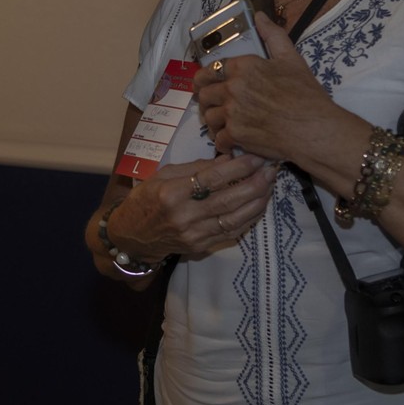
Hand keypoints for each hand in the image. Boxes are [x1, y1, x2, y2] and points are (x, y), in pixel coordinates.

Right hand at [107, 153, 277, 259]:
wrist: (132, 236)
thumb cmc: (146, 199)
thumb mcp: (163, 175)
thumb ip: (195, 168)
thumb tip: (228, 159)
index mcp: (172, 192)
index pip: (212, 178)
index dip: (238, 167)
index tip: (257, 158)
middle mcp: (184, 215)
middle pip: (228, 200)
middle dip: (254, 184)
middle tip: (271, 171)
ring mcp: (193, 234)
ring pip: (234, 219)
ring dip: (256, 203)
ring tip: (270, 187)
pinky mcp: (200, 246)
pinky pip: (230, 232)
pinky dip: (248, 219)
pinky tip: (258, 206)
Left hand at [193, 12, 339, 159]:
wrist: (313, 127)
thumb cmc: (304, 94)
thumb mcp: (291, 58)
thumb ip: (273, 35)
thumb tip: (259, 16)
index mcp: (243, 66)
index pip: (210, 70)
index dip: (207, 78)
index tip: (209, 84)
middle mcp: (232, 87)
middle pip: (204, 94)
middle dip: (207, 100)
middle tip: (214, 105)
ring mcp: (232, 112)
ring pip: (208, 117)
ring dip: (213, 122)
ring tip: (222, 124)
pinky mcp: (235, 135)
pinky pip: (218, 139)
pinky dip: (223, 142)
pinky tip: (231, 141)